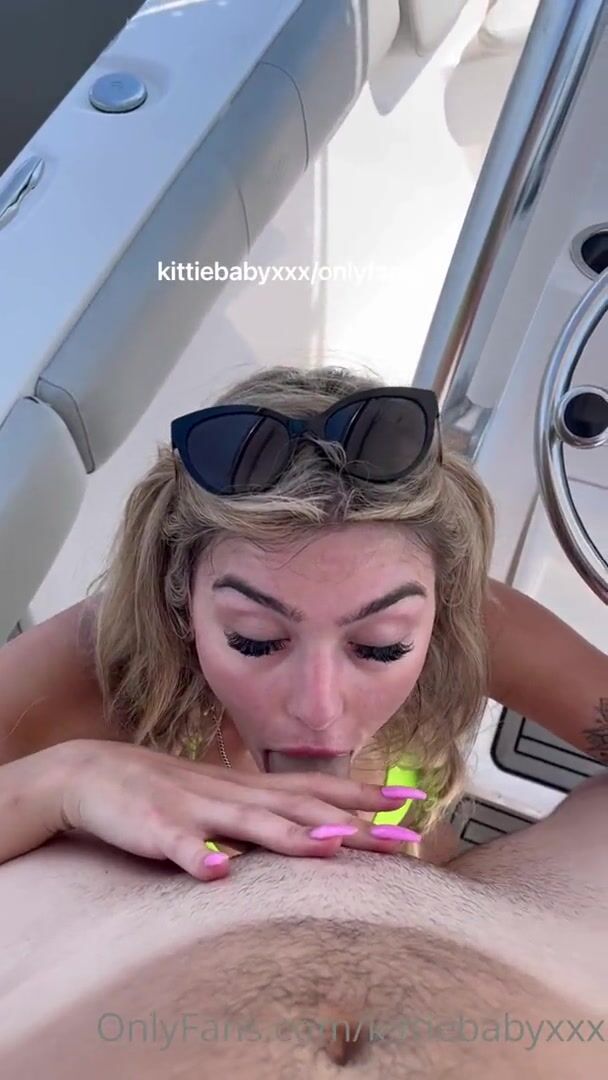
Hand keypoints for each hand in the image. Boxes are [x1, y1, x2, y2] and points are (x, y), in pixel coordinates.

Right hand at [59, 739, 424, 879]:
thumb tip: (318, 831)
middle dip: (350, 824)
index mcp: (251, 789)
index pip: (317, 789)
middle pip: (299, 809)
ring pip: (249, 823)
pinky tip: (217, 872)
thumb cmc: (168, 792)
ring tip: (331, 849)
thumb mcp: (224, 799)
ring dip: (291, 837)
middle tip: (399, 838)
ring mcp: (196, 810)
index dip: (364, 796)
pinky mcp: (156, 829)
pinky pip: (179, 846)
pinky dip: (198, 857)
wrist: (95, 774)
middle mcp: (233, 795)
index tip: (413, 802)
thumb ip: (266, 812)